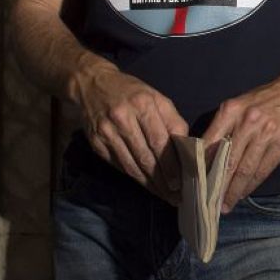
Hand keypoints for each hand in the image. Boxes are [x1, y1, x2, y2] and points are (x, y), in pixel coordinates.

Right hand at [72, 60, 187, 203]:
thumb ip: (171, 119)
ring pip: (131, 164)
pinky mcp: (96, 143)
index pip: (160, 140)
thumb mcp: (155, 96)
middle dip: (162, 179)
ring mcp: (107, 132)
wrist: (93, 84)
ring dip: (148, 183)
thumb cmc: (131, 91)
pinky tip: (144, 184)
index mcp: (143, 104)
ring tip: (162, 194)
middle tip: (174, 195)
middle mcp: (123, 118)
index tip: (181, 181)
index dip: (171, 163)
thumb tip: (186, 145)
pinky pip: (118, 165)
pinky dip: (132, 176)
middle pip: (146, 156)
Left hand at [202, 76, 279, 212]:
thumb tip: (205, 157)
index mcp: (231, 110)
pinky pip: (263, 170)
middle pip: (228, 161)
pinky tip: (244, 192)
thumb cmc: (262, 101)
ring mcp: (266, 132)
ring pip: (245, 169)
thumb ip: (223, 127)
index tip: (195, 184)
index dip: (202, 166)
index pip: (211, 143)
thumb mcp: (238, 105)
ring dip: (234, 190)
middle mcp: (248, 120)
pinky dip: (252, 184)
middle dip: (217, 186)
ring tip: (226, 204)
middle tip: (209, 203)